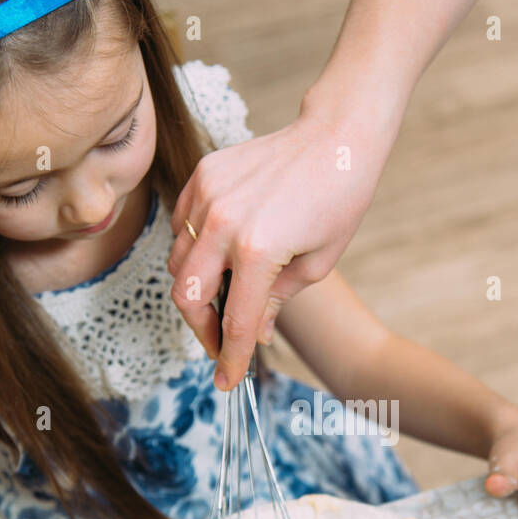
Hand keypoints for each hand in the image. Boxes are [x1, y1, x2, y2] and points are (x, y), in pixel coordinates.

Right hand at [167, 107, 382, 390]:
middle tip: (223, 342)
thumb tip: (253, 331)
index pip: (236, 322)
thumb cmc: (338, 199)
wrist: (335, 136)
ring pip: (179, 261)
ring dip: (197, 288)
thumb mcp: (316, 264)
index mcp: (259, 250)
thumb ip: (275, 301)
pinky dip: (195, 247)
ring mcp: (208, 194)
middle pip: (188, 296)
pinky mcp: (203, 175)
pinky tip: (222, 254)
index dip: (232, 359)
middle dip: (202, 329)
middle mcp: (225, 222)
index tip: (228, 382)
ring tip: (227, 296)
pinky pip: (182, 224)